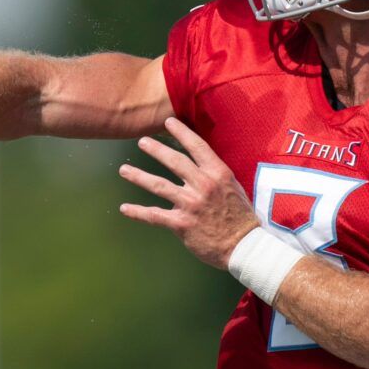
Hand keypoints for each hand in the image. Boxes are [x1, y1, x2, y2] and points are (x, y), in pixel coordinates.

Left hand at [117, 117, 261, 268]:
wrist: (245, 247)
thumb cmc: (240, 216)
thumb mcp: (232, 187)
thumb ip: (214, 174)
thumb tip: (198, 161)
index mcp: (218, 174)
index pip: (197, 146)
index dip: (181, 132)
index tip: (168, 122)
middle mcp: (203, 185)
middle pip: (174, 161)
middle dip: (156, 149)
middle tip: (142, 141)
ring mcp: (191, 204)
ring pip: (159, 185)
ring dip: (138, 176)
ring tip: (124, 170)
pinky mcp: (182, 223)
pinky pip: (154, 215)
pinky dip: (137, 212)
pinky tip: (124, 208)